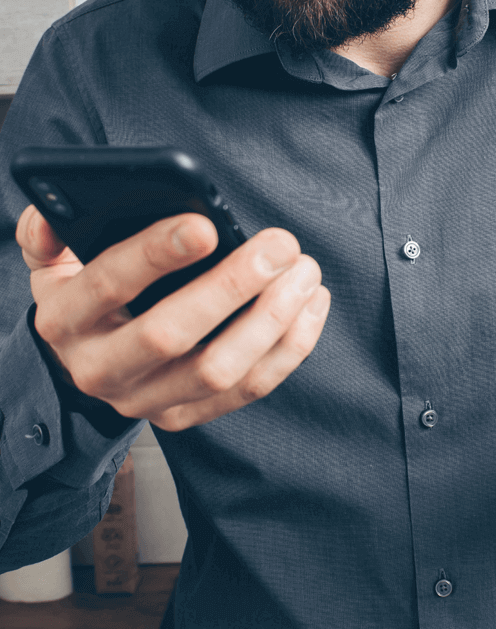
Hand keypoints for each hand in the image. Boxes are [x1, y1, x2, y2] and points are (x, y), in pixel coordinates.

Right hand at [16, 205, 330, 431]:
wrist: (91, 363)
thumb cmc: (88, 299)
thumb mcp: (54, 264)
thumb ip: (49, 234)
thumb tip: (53, 212)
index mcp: (66, 320)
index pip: (108, 284)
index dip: (156, 254)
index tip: (207, 225)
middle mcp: (102, 370)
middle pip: (173, 334)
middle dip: (234, 286)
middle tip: (281, 246)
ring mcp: (147, 402)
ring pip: (221, 369)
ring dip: (274, 319)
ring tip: (306, 273)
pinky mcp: (188, 416)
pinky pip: (250, 389)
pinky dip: (290, 348)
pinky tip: (312, 305)